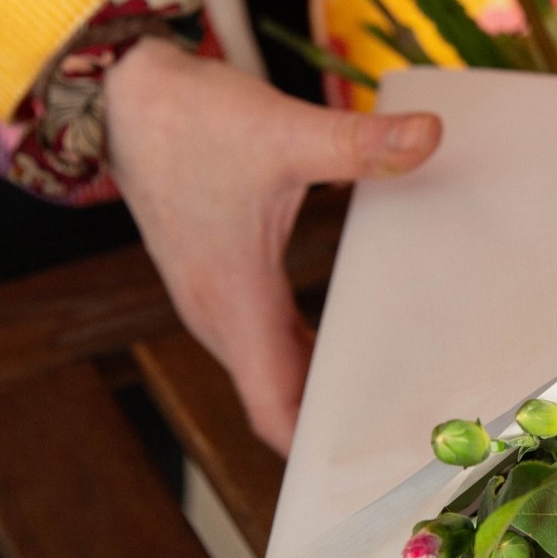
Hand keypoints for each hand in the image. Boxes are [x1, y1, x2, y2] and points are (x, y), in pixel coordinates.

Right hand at [106, 38, 440, 451]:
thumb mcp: (283, 129)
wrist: (126, 94)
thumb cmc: (192, 118)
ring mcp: (213, 300)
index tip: (367, 462)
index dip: (313, 445)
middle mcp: (217, 313)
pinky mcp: (218, 281)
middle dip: (334, 422)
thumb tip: (429, 136)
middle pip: (278, 399)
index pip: (271, 407)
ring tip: (392, 399)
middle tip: (411, 435)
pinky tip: (348, 344)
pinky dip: (304, 355)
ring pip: (272, 371)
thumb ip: (359, 143)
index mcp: (232, 298)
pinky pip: (266, 341)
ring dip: (319, 389)